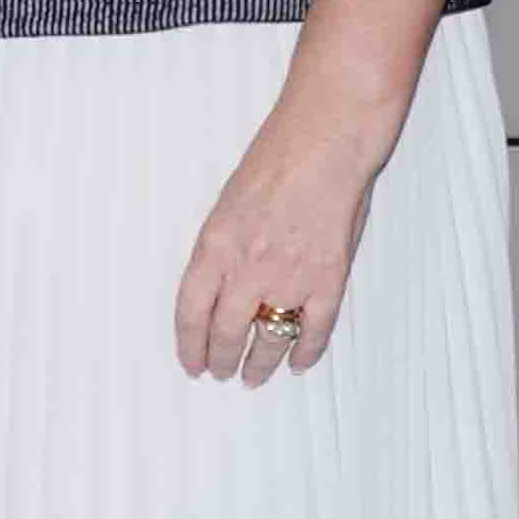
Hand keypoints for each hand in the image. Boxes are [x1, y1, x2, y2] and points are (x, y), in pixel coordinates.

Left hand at [173, 110, 374, 384]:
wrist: (327, 141)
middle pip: (226, 333)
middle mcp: (248, 269)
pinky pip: (315, 330)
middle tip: (220, 372)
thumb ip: (223, 249)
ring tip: (253, 377)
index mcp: (215, 248)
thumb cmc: (279, 159)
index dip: (188, 344)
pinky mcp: (329, 279)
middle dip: (220, 360)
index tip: (190, 362)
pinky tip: (297, 363)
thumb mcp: (228, 205)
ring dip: (259, 364)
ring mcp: (290, 278)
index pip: (191, 313)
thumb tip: (221, 284)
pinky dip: (306, 352)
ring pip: (269, 340)